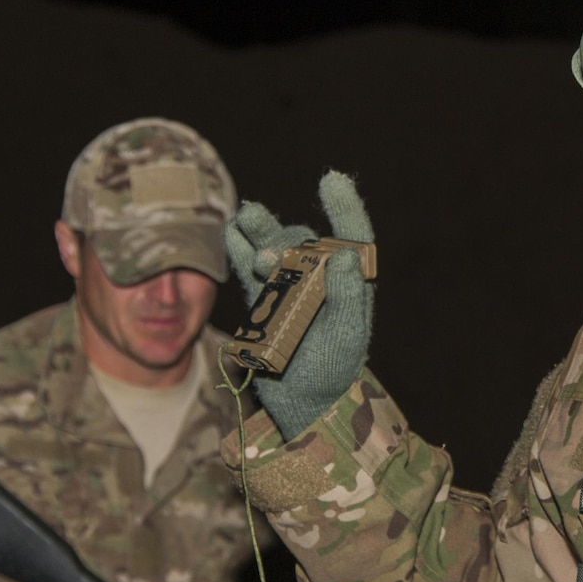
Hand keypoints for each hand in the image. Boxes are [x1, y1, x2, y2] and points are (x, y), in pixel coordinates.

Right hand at [223, 170, 375, 439]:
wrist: (304, 401)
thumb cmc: (334, 370)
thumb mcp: (347, 336)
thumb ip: (348, 296)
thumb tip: (348, 255)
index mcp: (350, 282)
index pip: (351, 236)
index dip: (344, 208)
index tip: (333, 180)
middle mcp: (320, 277)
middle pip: (302, 242)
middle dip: (284, 240)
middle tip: (267, 260)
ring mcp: (290, 286)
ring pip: (273, 249)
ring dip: (260, 232)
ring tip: (246, 217)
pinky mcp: (263, 299)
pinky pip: (248, 267)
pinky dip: (239, 249)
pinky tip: (231, 232)